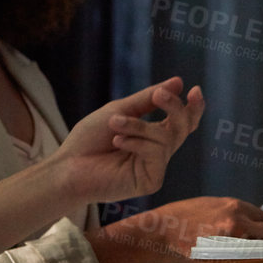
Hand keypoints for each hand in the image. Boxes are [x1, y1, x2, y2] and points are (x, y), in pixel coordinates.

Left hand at [45, 78, 204, 205]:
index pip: (182, 122)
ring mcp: (156, 167)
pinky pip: (156, 153)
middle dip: (174, 108)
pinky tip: (118, 143)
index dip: (194, 107)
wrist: (67, 166)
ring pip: (166, 137)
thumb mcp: (119, 110)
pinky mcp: (152, 181)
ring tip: (115, 124)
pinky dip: (137, 143)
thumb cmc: (89, 140)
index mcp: (153, 136)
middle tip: (159, 96)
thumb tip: (178, 82)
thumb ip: (148, 99)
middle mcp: (158, 151)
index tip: (194, 90)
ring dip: (139, 126)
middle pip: (183, 126)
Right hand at [100, 196, 262, 262]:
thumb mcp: (208, 205)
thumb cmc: (179, 218)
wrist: (156, 233)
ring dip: (259, 255)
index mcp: (234, 206)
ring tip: (247, 262)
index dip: (258, 226)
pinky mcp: (221, 259)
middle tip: (256, 250)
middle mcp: (238, 221)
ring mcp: (232, 241)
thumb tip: (244, 223)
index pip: (262, 216)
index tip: (253, 235)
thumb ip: (229, 213)